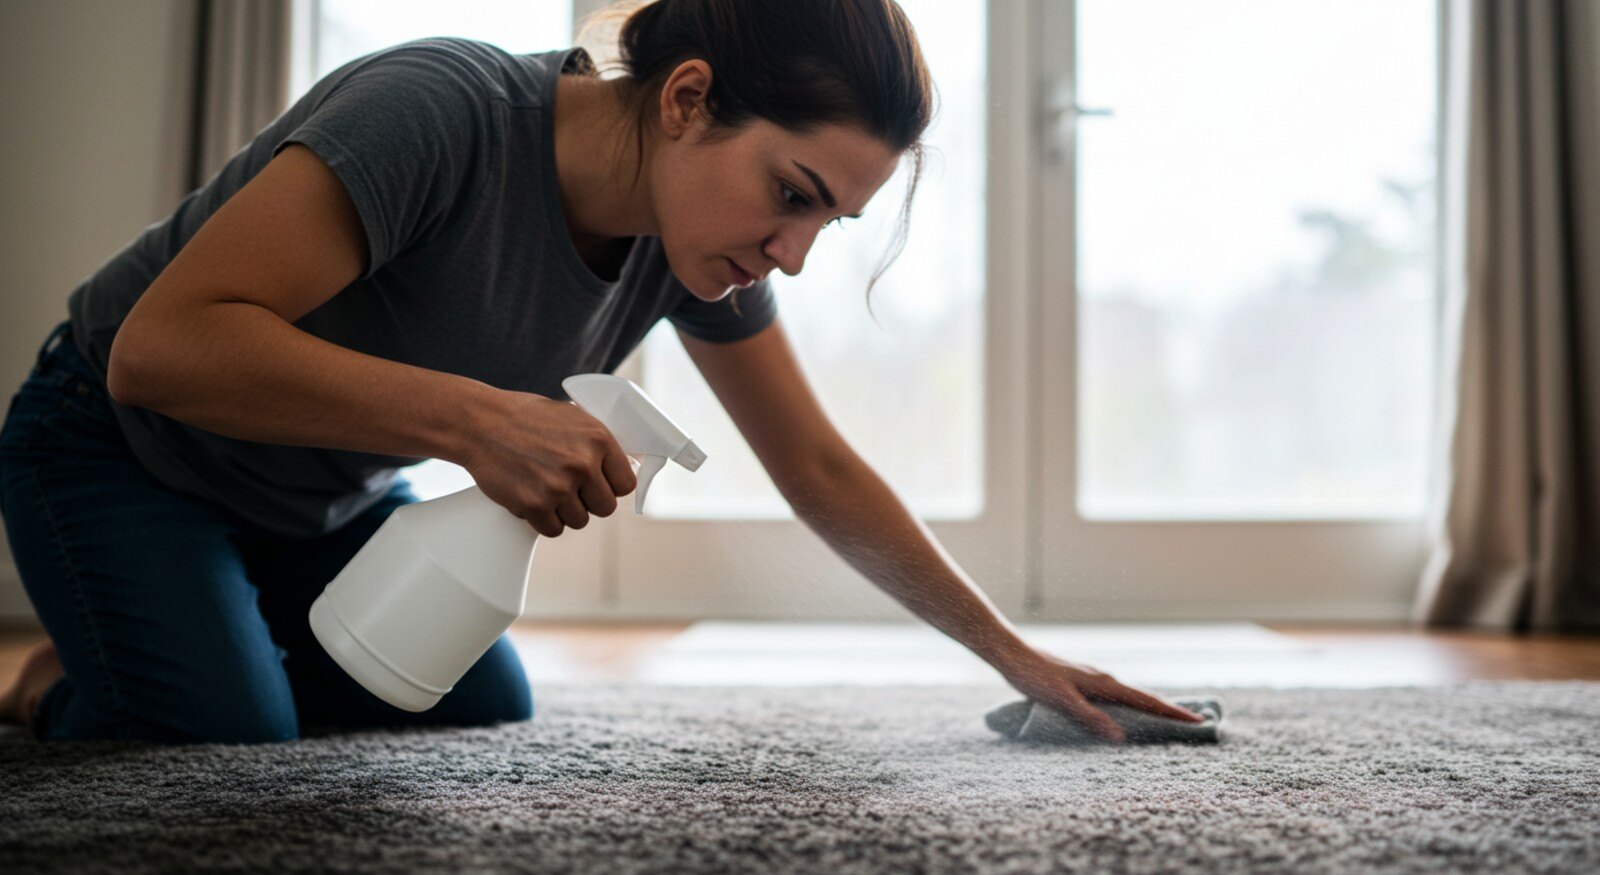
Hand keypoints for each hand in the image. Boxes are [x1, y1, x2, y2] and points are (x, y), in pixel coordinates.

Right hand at [460, 390, 636, 536]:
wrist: (481, 423)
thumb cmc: (525, 418)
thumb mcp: (572, 418)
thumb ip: (597, 444)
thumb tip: (619, 467)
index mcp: (598, 439)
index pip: (625, 484)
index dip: (610, 487)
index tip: (598, 485)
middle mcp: (583, 464)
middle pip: (605, 508)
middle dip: (588, 502)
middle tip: (569, 489)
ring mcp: (559, 487)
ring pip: (579, 521)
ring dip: (564, 512)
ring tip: (546, 489)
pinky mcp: (534, 505)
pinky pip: (553, 529)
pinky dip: (543, 520)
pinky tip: (532, 498)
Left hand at [997, 646, 1204, 742]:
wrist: (1013, 654)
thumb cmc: (1035, 678)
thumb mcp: (1062, 701)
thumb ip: (1090, 718)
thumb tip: (1120, 738)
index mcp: (1105, 685)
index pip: (1146, 701)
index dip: (1171, 713)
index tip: (1198, 721)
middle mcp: (1105, 679)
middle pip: (1144, 697)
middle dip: (1169, 710)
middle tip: (1196, 722)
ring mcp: (1095, 678)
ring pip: (1131, 695)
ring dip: (1151, 706)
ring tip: (1168, 718)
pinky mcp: (1083, 680)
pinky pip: (1117, 694)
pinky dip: (1132, 703)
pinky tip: (1126, 709)